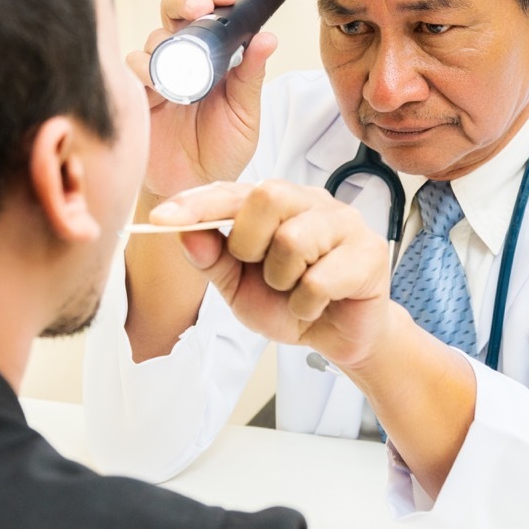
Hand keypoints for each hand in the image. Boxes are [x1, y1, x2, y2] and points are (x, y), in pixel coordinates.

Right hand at [128, 0, 278, 199]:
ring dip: (166, 42)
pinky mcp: (136, 94)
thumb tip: (267, 37)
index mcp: (213, 55)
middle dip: (185, 0)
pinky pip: (131, 68)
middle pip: (174, 10)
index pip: (210, 10)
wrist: (191, 189)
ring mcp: (157, 73)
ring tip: (181, 63)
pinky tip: (155, 81)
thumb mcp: (245, 114)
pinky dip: (142, 68)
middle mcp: (183, 57)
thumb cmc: (220, 151)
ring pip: (153, 38)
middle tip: (201, 8)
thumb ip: (251, 76)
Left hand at [150, 179, 395, 368]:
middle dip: (251, 245)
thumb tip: (184, 233)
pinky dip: (306, 304)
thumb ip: (212, 258)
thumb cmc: (289, 302)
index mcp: (273, 203)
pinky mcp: (369, 252)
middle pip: (267, 197)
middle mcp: (308, 201)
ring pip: (294, 239)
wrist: (337, 337)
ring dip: (282, 281)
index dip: (195, 204)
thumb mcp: (237, 286)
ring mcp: (342, 222)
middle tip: (264, 272)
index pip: (229, 191)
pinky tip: (316, 305)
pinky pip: (320, 279)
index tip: (160, 218)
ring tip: (294, 291)